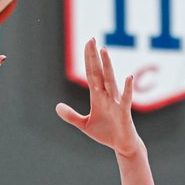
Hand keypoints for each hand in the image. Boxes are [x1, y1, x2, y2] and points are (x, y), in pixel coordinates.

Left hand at [56, 38, 141, 157]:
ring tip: (104, 50)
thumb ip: (71, 116)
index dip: (88, 59)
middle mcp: (107, 95)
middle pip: (99, 72)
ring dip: (107, 65)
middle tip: (92, 39)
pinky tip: (128, 77)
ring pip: (110, 80)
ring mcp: (115, 101)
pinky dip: (127, 88)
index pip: (91, 74)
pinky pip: (125, 98)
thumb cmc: (105, 132)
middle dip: (95, 57)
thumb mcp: (84, 125)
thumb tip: (57, 107)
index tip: (87, 44)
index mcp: (97, 96)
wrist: (121, 145)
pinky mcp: (123, 111)